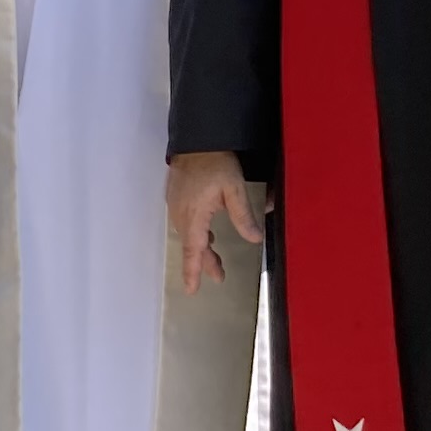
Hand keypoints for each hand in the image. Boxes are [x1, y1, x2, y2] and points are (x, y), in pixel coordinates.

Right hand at [167, 151, 264, 291]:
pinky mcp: (176, 197)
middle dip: (204, 263)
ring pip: (188, 235)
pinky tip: (207, 232)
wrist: (197, 139)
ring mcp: (176, 206)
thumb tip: (254, 239)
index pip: (193, 251)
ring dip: (201, 248)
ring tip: (214, 258)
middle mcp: (181, 214)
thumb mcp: (234, 189)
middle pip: (191, 246)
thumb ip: (243, 216)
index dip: (193, 272)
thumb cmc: (215, 161)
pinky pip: (184, 223)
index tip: (192, 290)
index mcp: (195, 216)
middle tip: (220, 276)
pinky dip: (196, 233)